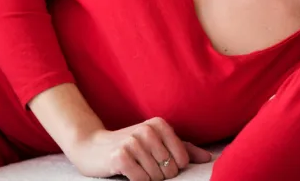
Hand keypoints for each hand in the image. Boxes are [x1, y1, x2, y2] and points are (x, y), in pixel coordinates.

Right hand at [67, 117, 211, 180]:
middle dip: (159, 175)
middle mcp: (147, 130)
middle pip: (170, 170)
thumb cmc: (129, 146)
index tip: (156, 161)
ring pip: (156, 177)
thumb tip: (208, 158)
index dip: (172, 168)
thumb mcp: (156, 143)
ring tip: (134, 168)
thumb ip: (183, 149)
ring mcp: (133, 142)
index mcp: (159, 124)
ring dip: (146, 179)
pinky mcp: (120, 156)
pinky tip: (127, 172)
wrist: (91, 146)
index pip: (182, 160)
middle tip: (143, 166)